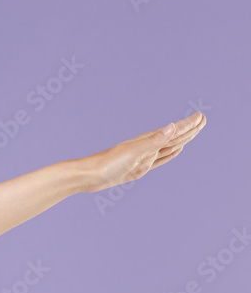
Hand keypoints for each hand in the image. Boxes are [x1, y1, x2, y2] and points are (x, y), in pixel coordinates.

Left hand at [78, 111, 206, 192]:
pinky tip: (176, 150)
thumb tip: (172, 127)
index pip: (174, 131)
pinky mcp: (139, 167)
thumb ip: (153, 141)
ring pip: (169, 146)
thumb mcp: (133, 153)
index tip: (202, 116)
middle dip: (189, 129)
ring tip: (193, 131)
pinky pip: (160, 158)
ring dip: (183, 139)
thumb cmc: (108, 164)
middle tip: (203, 119)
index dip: (188, 125)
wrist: (89, 176)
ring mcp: (144, 157)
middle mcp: (147, 147)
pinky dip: (171, 153)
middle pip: (174, 136)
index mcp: (148, 141)